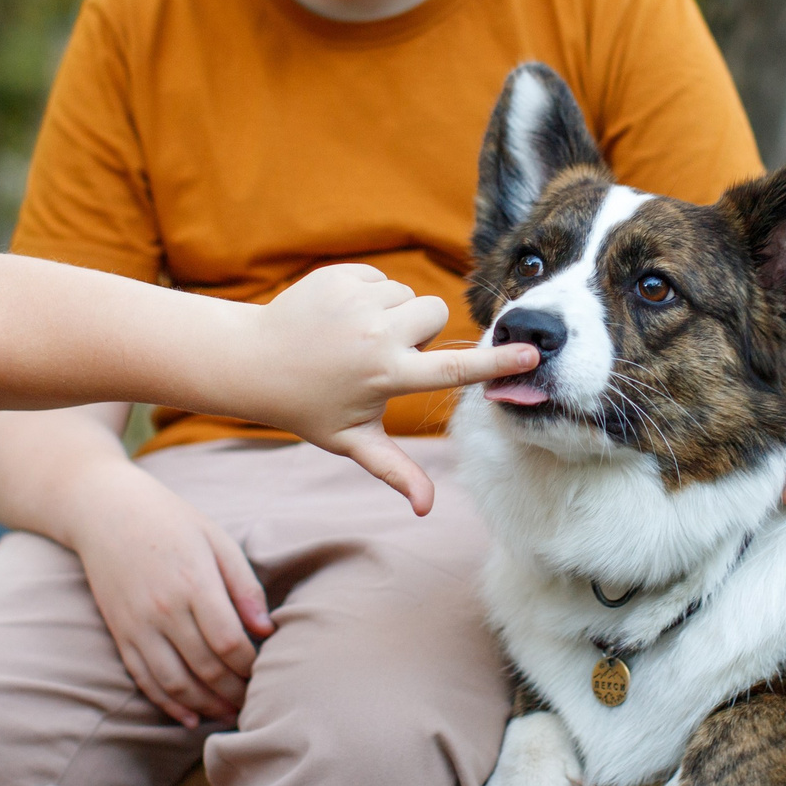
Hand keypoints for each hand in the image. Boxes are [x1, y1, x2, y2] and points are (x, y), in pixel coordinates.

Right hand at [66, 457, 271, 727]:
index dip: (251, 665)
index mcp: (193, 583)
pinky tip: (191, 717)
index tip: (266, 670)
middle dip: (235, 691)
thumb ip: (244, 585)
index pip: (229, 642)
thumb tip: (267, 630)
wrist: (105, 511)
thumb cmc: (170, 520)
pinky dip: (168, 704)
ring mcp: (138, 625)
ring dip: (206, 705)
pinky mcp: (121, 634)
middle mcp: (163, 610)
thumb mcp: (216, 539)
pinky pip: (144, 680)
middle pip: (206, 668)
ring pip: (175, 682)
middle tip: (255, 701)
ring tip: (230, 714)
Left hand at [252, 263, 536, 513]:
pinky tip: (342, 316)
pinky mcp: (340, 275)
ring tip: (359, 336)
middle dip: (423, 329)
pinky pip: (381, 276)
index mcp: (387, 375)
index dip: (497, 363)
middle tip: (389, 352)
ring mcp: (357, 300)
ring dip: (394, 312)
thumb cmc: (308, 406)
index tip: (532, 353)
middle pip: (436, 313)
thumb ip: (395, 470)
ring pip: (408, 293)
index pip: (454, 370)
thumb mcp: (352, 440)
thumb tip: (428, 509)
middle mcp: (376, 334)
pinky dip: (369, 293)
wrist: (253, 360)